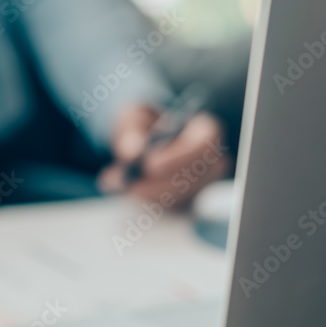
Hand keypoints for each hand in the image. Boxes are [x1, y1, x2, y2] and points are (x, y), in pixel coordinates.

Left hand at [98, 104, 231, 206]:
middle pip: (194, 179)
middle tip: (127, 184)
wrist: (140, 143)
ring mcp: (201, 185)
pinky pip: (169, 209)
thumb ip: (132, 131)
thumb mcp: (133, 118)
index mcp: (204, 131)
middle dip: (159, 185)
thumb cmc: (144, 126)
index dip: (180, 157)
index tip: (150, 165)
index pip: (205, 145)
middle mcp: (210, 161)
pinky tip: (121, 188)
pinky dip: (144, 201)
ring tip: (115, 182)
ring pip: (180, 198)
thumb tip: (132, 153)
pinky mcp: (185, 202)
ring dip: (147, 195)